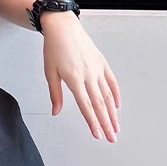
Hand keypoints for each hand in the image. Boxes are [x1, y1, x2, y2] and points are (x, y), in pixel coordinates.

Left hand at [40, 11, 120, 142]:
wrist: (63, 27)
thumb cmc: (54, 48)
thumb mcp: (50, 71)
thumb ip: (55, 93)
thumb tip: (55, 111)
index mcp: (74, 78)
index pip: (86, 106)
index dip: (92, 122)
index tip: (98, 135)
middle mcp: (88, 74)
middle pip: (100, 104)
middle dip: (106, 123)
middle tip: (112, 138)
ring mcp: (97, 68)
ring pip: (108, 95)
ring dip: (113, 113)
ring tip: (116, 127)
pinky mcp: (102, 62)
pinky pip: (112, 82)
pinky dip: (116, 95)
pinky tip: (117, 106)